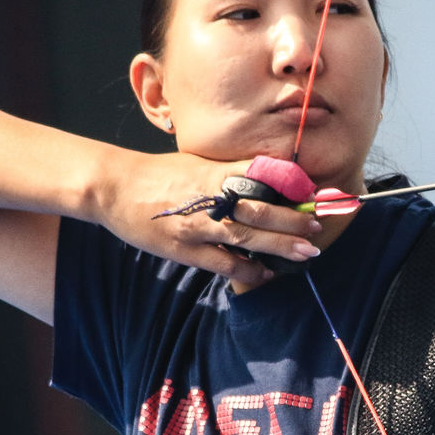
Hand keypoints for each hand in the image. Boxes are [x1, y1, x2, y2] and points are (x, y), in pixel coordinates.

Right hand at [100, 151, 322, 283]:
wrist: (116, 188)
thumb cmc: (160, 174)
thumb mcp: (198, 162)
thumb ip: (231, 171)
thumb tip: (271, 177)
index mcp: (214, 172)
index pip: (261, 175)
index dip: (291, 184)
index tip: (315, 191)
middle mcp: (209, 198)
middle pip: (260, 209)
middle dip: (294, 219)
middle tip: (318, 224)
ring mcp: (197, 226)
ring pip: (248, 237)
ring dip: (281, 245)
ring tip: (308, 251)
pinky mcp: (186, 249)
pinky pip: (225, 263)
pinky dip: (250, 269)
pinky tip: (267, 272)